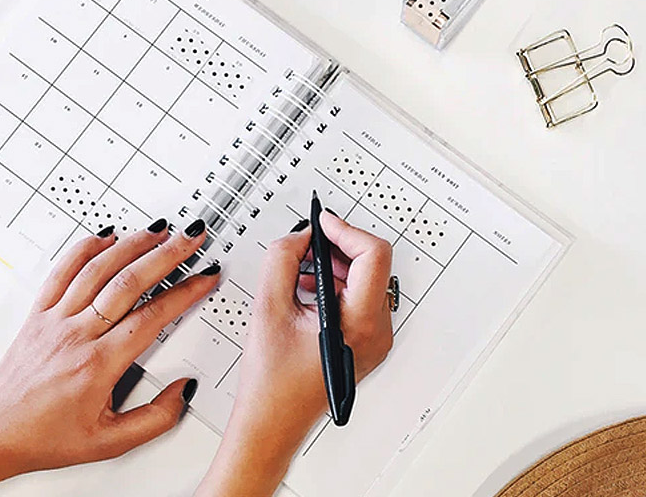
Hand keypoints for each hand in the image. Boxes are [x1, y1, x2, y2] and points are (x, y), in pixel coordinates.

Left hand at [0, 218, 219, 496]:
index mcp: (99, 365)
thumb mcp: (110, 443)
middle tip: (190, 237)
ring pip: (98, 269)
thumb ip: (155, 419)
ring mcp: (55, 320)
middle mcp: (77, 335)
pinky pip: (62, 271)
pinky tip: (105, 237)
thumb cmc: (46, 436)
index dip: (185, 292)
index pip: (152, 317)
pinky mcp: (38, 313)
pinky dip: (85, 248)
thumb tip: (183, 391)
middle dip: (167, 254)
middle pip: (129, 282)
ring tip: (159, 230)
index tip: (204, 277)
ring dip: (132, 244)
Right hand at [197, 212, 394, 495]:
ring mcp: (375, 339)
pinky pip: (359, 299)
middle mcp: (377, 332)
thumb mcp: (267, 308)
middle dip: (337, 248)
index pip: (373, 255)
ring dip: (334, 267)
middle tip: (306, 244)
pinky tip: (307, 292)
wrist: (272, 424)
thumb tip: (299, 236)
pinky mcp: (366, 342)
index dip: (346, 230)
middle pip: (372, 265)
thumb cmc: (271, 384)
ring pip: (366, 281)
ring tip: (300, 272)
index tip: (322, 222)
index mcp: (360, 323)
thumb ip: (282, 260)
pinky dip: (335, 286)